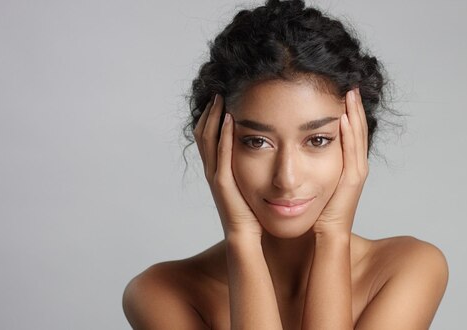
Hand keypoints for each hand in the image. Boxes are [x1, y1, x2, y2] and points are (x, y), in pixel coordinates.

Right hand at [193, 95, 262, 237]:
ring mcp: (215, 176)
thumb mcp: (249, 185)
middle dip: (209, 111)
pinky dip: (224, 135)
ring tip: (220, 98)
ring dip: (214, 117)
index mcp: (218, 169)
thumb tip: (263, 152)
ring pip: (207, 140)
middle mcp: (212, 170)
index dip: (211, 117)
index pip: (208, 137)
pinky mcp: (222, 183)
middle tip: (217, 91)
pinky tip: (230, 119)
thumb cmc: (251, 214)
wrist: (246, 237)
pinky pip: (221, 154)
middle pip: (202, 133)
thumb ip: (250, 168)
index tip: (221, 98)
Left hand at [314, 88, 368, 236]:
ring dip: (355, 113)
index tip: (339, 91)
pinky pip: (352, 151)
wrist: (325, 235)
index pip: (349, 132)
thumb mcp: (312, 182)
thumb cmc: (316, 211)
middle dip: (354, 106)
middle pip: (357, 129)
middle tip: (350, 84)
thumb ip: (308, 165)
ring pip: (358, 136)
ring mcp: (356, 172)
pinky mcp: (353, 179)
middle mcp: (355, 166)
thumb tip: (290, 147)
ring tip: (350, 92)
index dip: (347, 112)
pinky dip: (350, 133)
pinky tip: (345, 116)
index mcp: (346, 165)